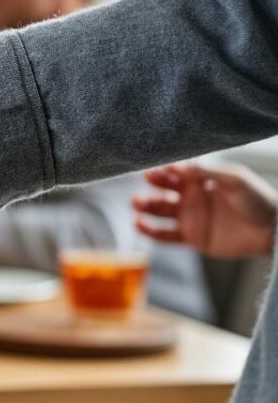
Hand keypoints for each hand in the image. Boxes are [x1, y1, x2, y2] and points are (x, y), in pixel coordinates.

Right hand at [133, 161, 277, 257]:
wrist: (271, 232)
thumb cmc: (257, 200)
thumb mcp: (234, 179)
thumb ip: (205, 172)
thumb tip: (176, 165)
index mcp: (203, 180)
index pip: (177, 171)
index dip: (163, 168)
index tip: (150, 166)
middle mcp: (193, 197)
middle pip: (164, 189)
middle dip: (152, 185)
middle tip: (144, 182)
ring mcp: (190, 217)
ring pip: (161, 211)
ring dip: (146, 206)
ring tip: (137, 203)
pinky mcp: (191, 237)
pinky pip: (165, 235)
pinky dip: (150, 230)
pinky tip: (139, 224)